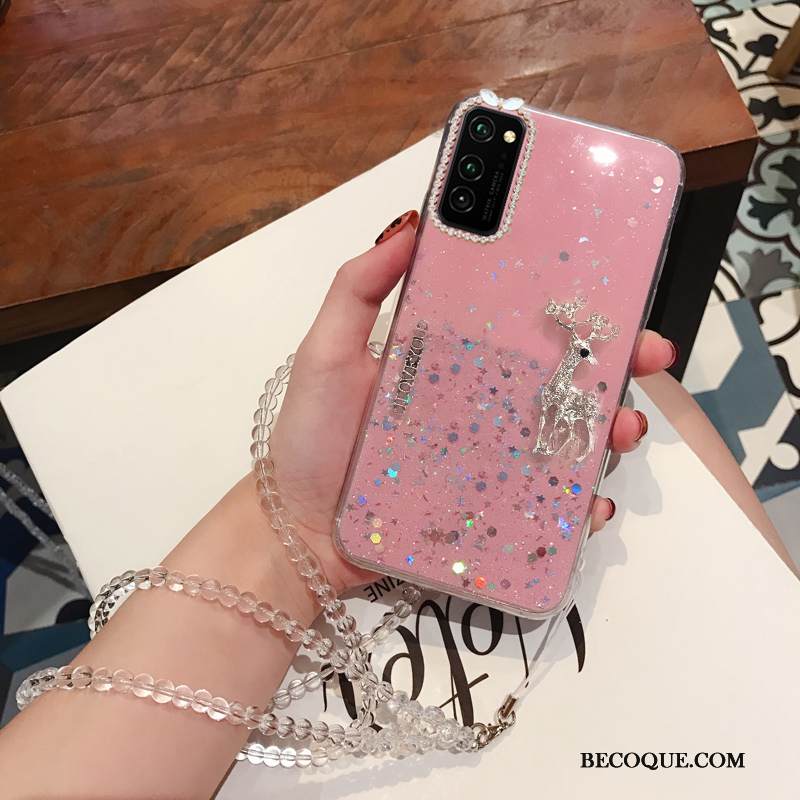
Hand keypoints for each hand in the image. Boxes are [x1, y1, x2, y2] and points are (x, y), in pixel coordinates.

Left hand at [270, 210, 677, 593]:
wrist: (299, 532)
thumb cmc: (312, 439)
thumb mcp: (326, 352)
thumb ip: (358, 288)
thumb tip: (412, 223)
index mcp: (452, 362)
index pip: (521, 327)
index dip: (570, 308)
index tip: (613, 292)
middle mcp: (480, 408)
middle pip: (560, 381)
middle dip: (614, 365)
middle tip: (647, 356)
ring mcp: (489, 462)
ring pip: (566, 440)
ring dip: (609, 430)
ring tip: (622, 430)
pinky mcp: (490, 512)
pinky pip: (547, 505)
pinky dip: (578, 504)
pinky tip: (590, 504)